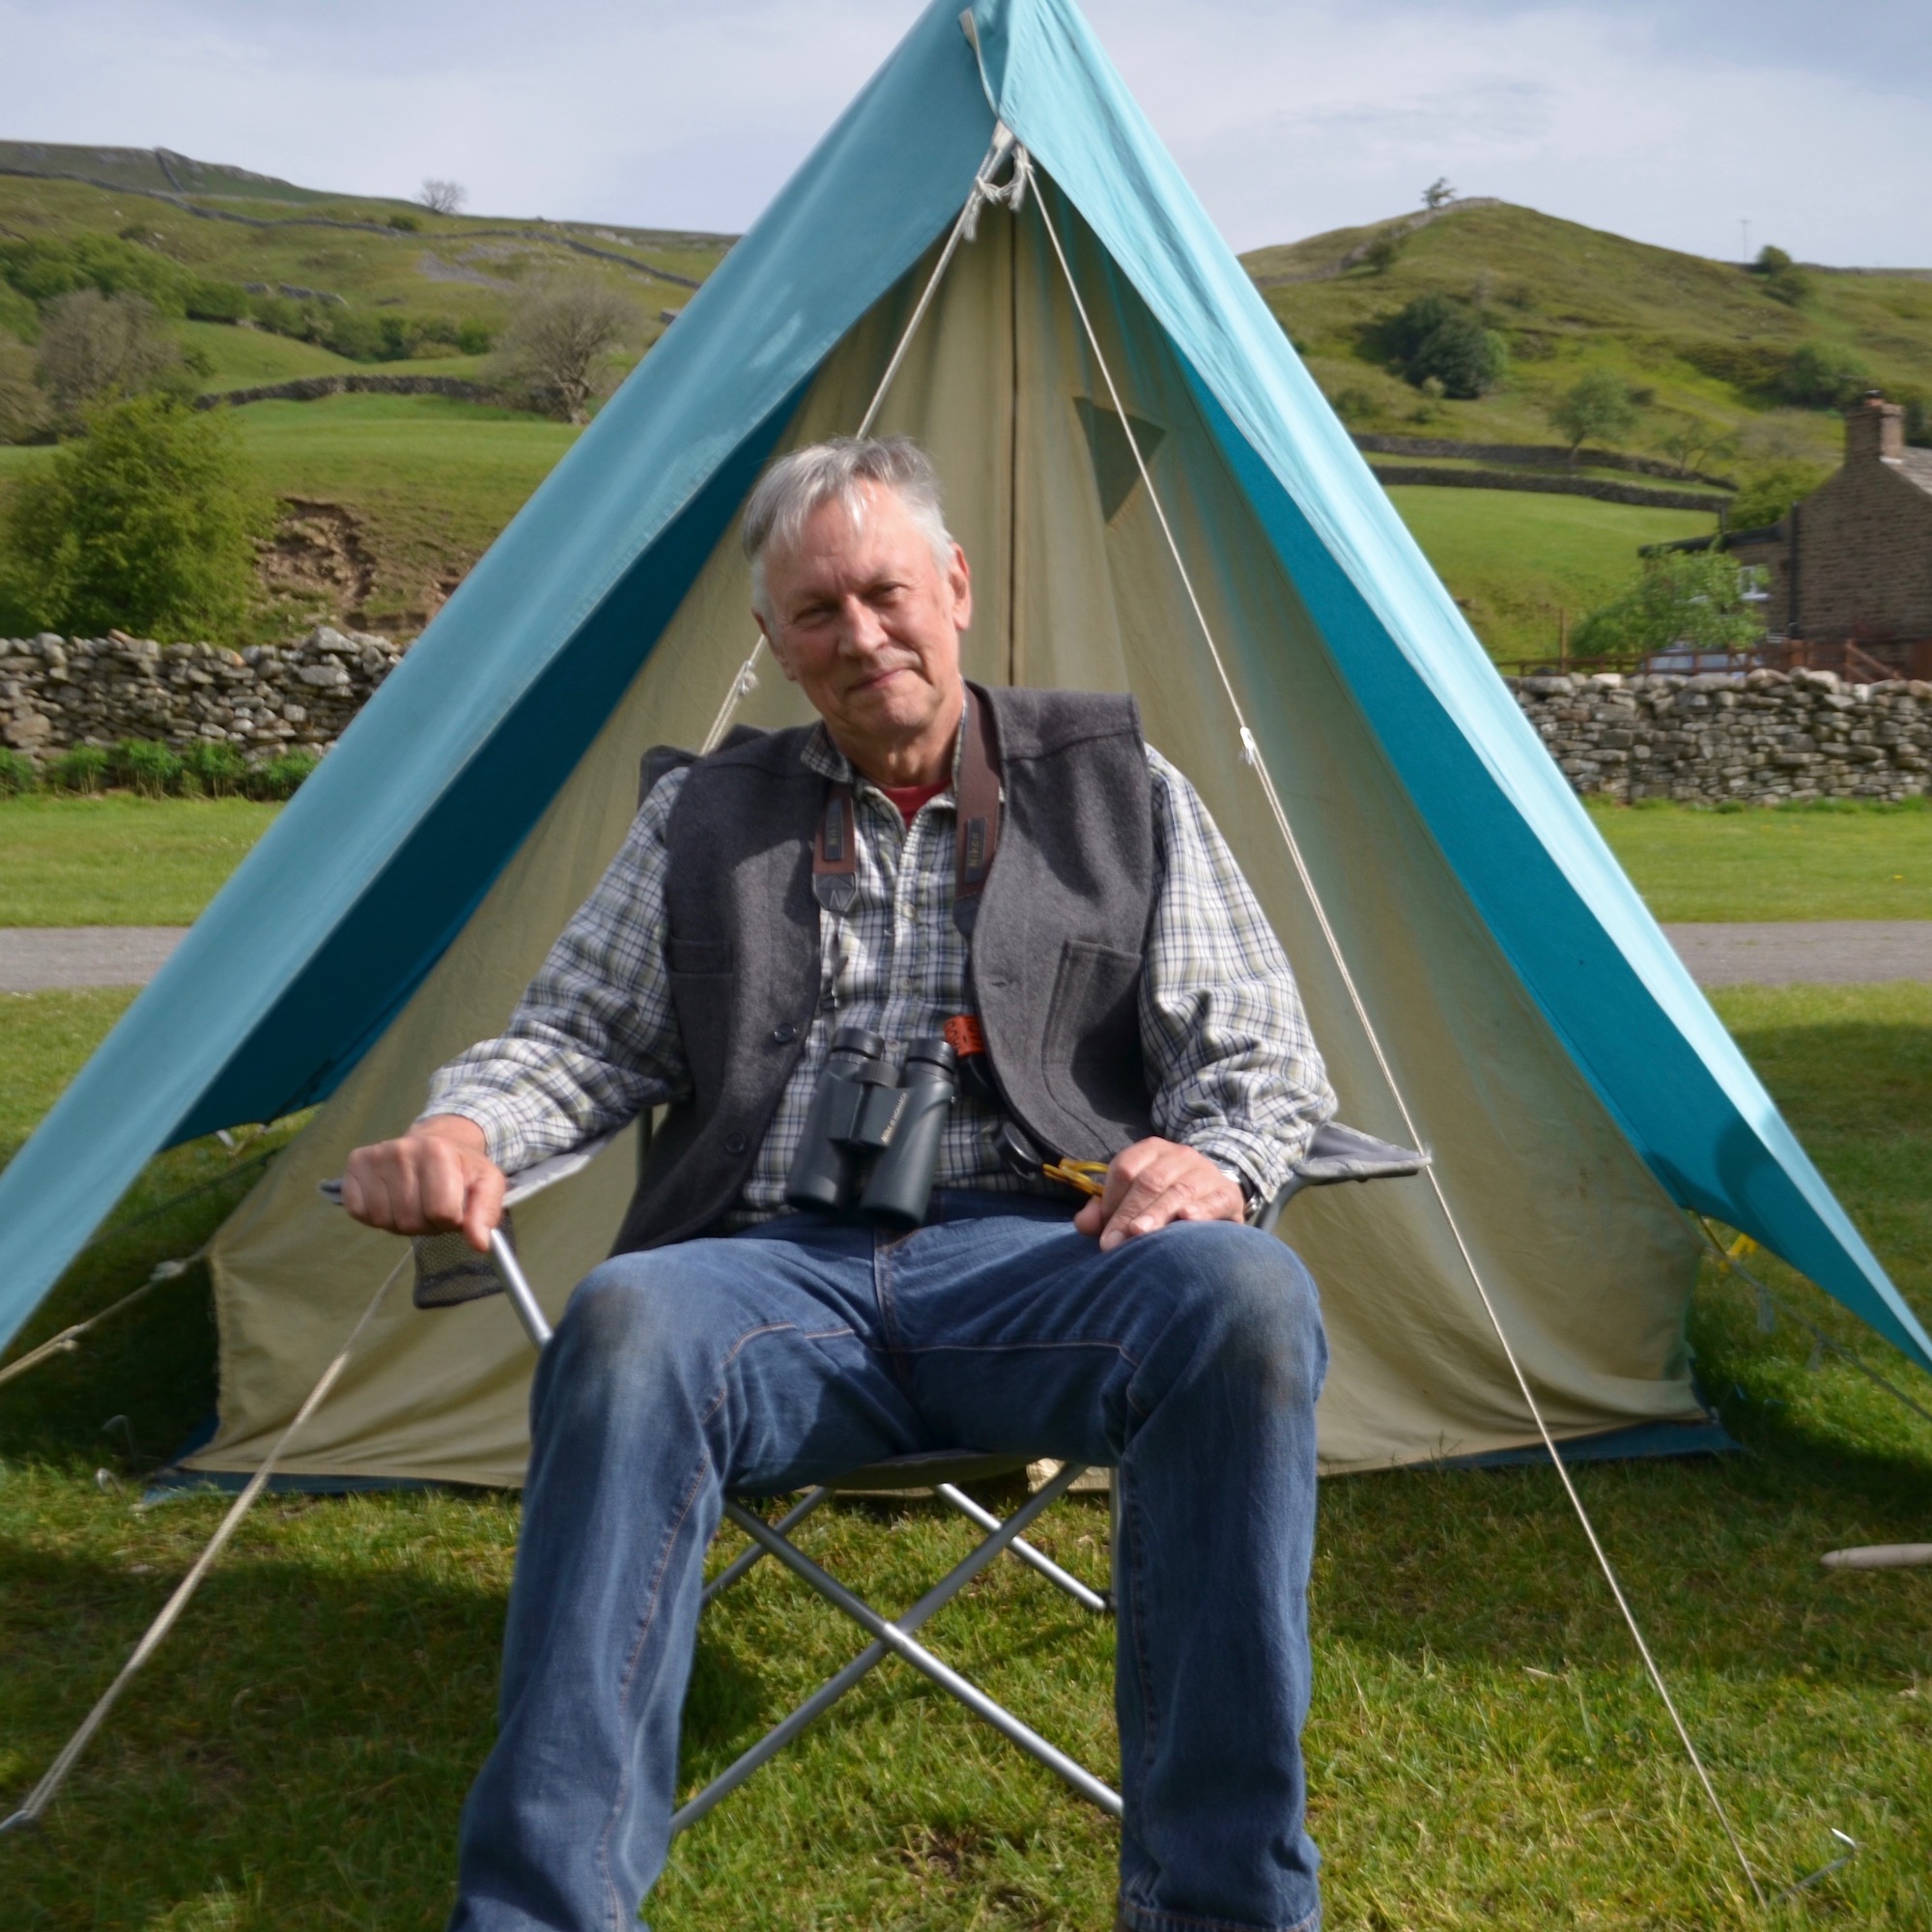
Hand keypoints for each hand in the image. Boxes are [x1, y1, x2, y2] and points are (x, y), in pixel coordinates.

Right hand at [341, 1115, 504, 1253]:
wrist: (434, 1144)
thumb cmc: (461, 1168)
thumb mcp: (486, 1184)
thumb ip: (486, 1213)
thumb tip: (480, 1244)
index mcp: (437, 1151)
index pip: (442, 1213)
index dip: (451, 1222)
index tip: (454, 1209)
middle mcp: (401, 1150)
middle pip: (411, 1220)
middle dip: (427, 1224)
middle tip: (433, 1207)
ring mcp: (374, 1157)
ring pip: (386, 1220)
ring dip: (402, 1223)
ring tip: (414, 1203)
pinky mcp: (353, 1167)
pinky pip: (361, 1213)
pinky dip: (378, 1217)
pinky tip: (392, 1200)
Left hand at [1072, 1138, 1245, 1251]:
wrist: (1215, 1195)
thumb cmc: (1165, 1200)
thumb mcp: (1134, 1200)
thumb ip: (1106, 1210)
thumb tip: (1083, 1223)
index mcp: (1151, 1150)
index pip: (1125, 1169)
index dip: (1111, 1199)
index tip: (1104, 1231)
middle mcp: (1179, 1155)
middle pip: (1149, 1181)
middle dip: (1128, 1213)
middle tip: (1113, 1243)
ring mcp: (1206, 1172)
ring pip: (1179, 1190)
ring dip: (1157, 1213)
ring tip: (1140, 1234)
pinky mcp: (1228, 1193)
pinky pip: (1214, 1199)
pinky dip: (1201, 1210)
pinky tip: (1187, 1219)